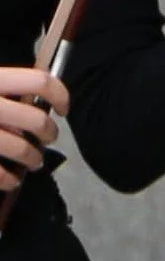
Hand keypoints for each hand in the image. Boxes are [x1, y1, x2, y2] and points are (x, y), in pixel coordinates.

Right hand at [0, 66, 68, 190]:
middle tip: (47, 139)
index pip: (40, 81)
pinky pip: (2, 174)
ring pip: (24, 151)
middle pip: (38, 120)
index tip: (63, 110)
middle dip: (49, 134)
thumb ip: (8, 89)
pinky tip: (11, 180)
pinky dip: (10, 180)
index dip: (60, 96)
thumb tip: (43, 103)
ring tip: (32, 162)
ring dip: (34, 160)